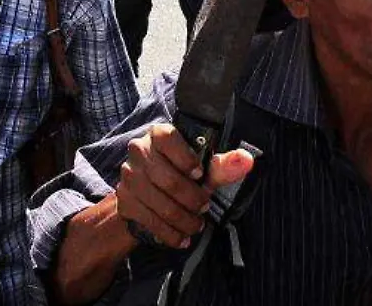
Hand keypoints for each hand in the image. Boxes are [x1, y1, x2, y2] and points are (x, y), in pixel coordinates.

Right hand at [112, 125, 255, 248]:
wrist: (150, 195)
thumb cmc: (181, 175)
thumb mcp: (203, 169)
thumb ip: (223, 165)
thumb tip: (246, 159)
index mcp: (158, 134)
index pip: (168, 139)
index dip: (186, 159)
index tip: (199, 174)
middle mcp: (139, 151)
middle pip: (167, 179)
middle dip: (192, 199)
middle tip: (204, 207)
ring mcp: (129, 176)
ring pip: (160, 204)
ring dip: (184, 220)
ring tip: (196, 225)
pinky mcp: (124, 200)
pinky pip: (150, 221)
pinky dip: (170, 233)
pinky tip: (182, 237)